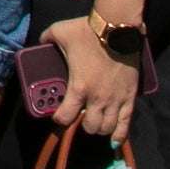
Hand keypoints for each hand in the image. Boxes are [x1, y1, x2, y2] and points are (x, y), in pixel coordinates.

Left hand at [44, 19, 138, 140]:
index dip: (58, 119)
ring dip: (98, 128)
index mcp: (78, 86)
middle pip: (89, 126)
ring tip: (94, 122)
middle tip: (79, 116)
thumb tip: (40, 43)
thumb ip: (45, 39)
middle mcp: (97, 98)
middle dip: (81, 124)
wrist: (117, 28)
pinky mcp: (129, 97)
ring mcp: (115, 99)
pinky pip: (125, 124)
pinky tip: (114, 140)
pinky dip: (119, 134)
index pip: (65, 116)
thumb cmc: (87, 31)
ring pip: (106, 128)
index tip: (57, 116)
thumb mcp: (59, 32)